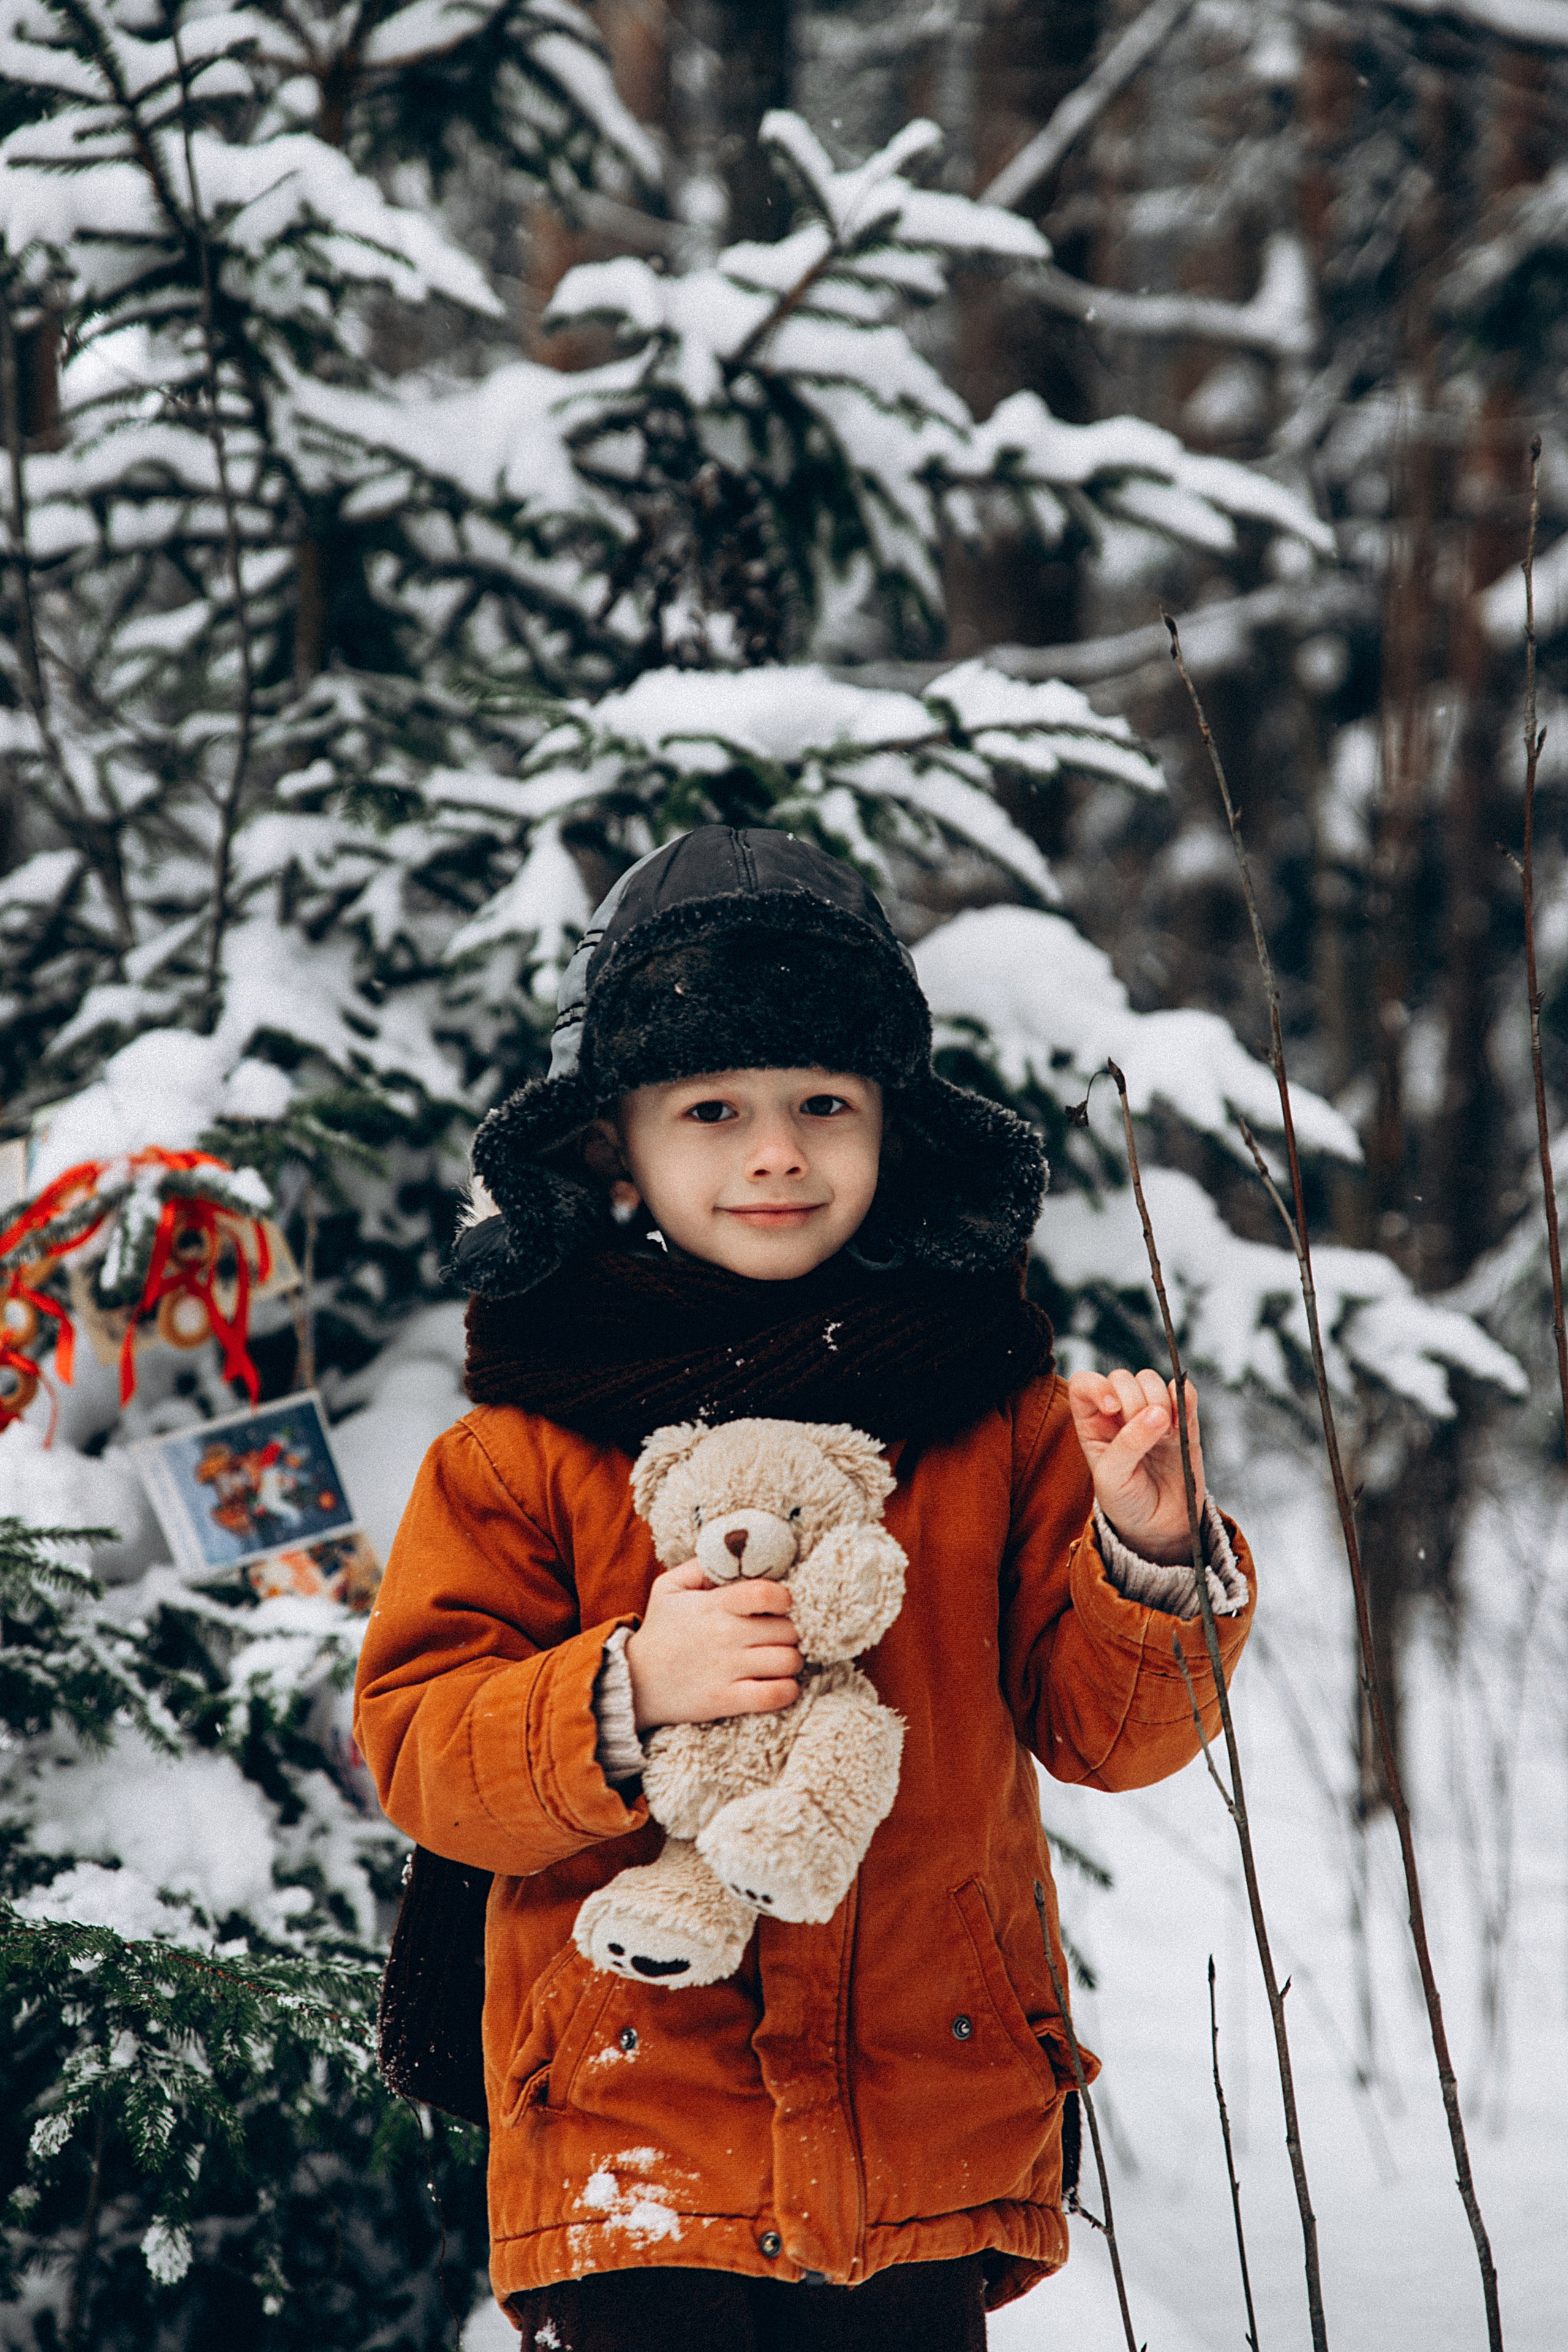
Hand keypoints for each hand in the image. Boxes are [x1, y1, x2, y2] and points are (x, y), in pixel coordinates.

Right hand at [624, 1560, 802, 1731]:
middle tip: (782, 1635)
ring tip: (781, 1659)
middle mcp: (724, 1635)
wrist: (634, 1681)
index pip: (764, 1594)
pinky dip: (788, 1690)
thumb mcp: (668, 1588)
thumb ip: (701, 1566)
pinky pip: (775, 1695)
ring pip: (787, 1660)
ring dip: (792, 1660)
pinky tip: (781, 1684)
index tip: (783, 1604)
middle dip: (791, 1631)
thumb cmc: (660, 1631)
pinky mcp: (726, 1700)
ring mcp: (726, 1670)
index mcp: (713, 1605)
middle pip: (786, 1629)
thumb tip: (733, 1550)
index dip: (784, 1597)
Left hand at [1067, 1366, 1205, 1566]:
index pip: (1085, 1383)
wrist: (1159, 1525)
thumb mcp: (1112, 1478)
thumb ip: (1128, 1444)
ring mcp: (1150, 1413)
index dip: (1098, 1386)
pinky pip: (1185, 1391)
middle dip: (1134, 1401)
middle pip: (1122, 1378)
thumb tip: (1157, 1412)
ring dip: (1159, 1401)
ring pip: (1151, 1380)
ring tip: (1164, 1434)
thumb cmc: (1125, 1501)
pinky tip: (1181, 1422)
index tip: (1112, 1408)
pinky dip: (1185, 1398)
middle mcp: (1119, 1412)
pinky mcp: (1181, 1419)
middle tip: (1144, 1435)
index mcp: (1092, 1422)